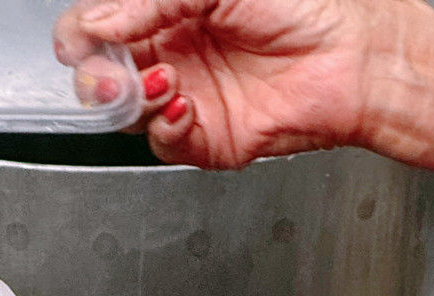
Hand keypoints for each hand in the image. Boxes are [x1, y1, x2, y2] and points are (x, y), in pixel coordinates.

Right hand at [55, 0, 406, 166]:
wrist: (352, 57)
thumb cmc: (303, 8)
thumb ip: (151, 2)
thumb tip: (97, 23)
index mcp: (168, 14)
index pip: (99, 28)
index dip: (82, 36)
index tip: (84, 40)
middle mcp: (170, 56)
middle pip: (101, 76)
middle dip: (95, 78)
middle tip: (108, 75)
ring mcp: (185, 98)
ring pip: (125, 114)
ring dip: (132, 102)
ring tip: (163, 83)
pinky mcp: (204, 138)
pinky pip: (162, 143)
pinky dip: (165, 127)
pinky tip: (184, 106)